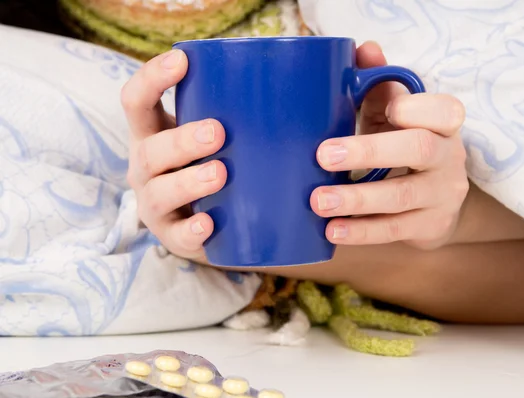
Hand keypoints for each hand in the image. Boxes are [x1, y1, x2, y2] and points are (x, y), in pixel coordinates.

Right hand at [121, 49, 225, 260]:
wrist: (216, 221)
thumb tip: (299, 79)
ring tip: (220, 173)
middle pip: (150, 149)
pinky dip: (192, 230)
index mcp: (153, 134)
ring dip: (188, 182)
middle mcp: (145, 167)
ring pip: (159, 193)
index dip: (151, 78)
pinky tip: (210, 222)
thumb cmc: (217, 164)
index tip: (182, 60)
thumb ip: (234, 113)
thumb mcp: (217, 137)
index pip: (136, 101)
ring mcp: (154, 204)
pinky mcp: (171, 237)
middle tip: (218, 132)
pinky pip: (177, 236)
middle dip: (181, 140)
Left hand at [310, 42, 468, 249]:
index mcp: (444, 124)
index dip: (414, 109)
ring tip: (318, 201)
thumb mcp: (395, 114)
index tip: (384, 110)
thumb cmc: (404, 144)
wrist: (435, 201)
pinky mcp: (431, 226)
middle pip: (419, 150)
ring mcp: (444, 195)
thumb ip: (380, 83)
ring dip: (357, 198)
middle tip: (323, 156)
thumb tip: (364, 48)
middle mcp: (450, 157)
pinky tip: (333, 230)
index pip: (443, 110)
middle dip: (369, 151)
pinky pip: (396, 230)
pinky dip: (362, 231)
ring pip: (403, 196)